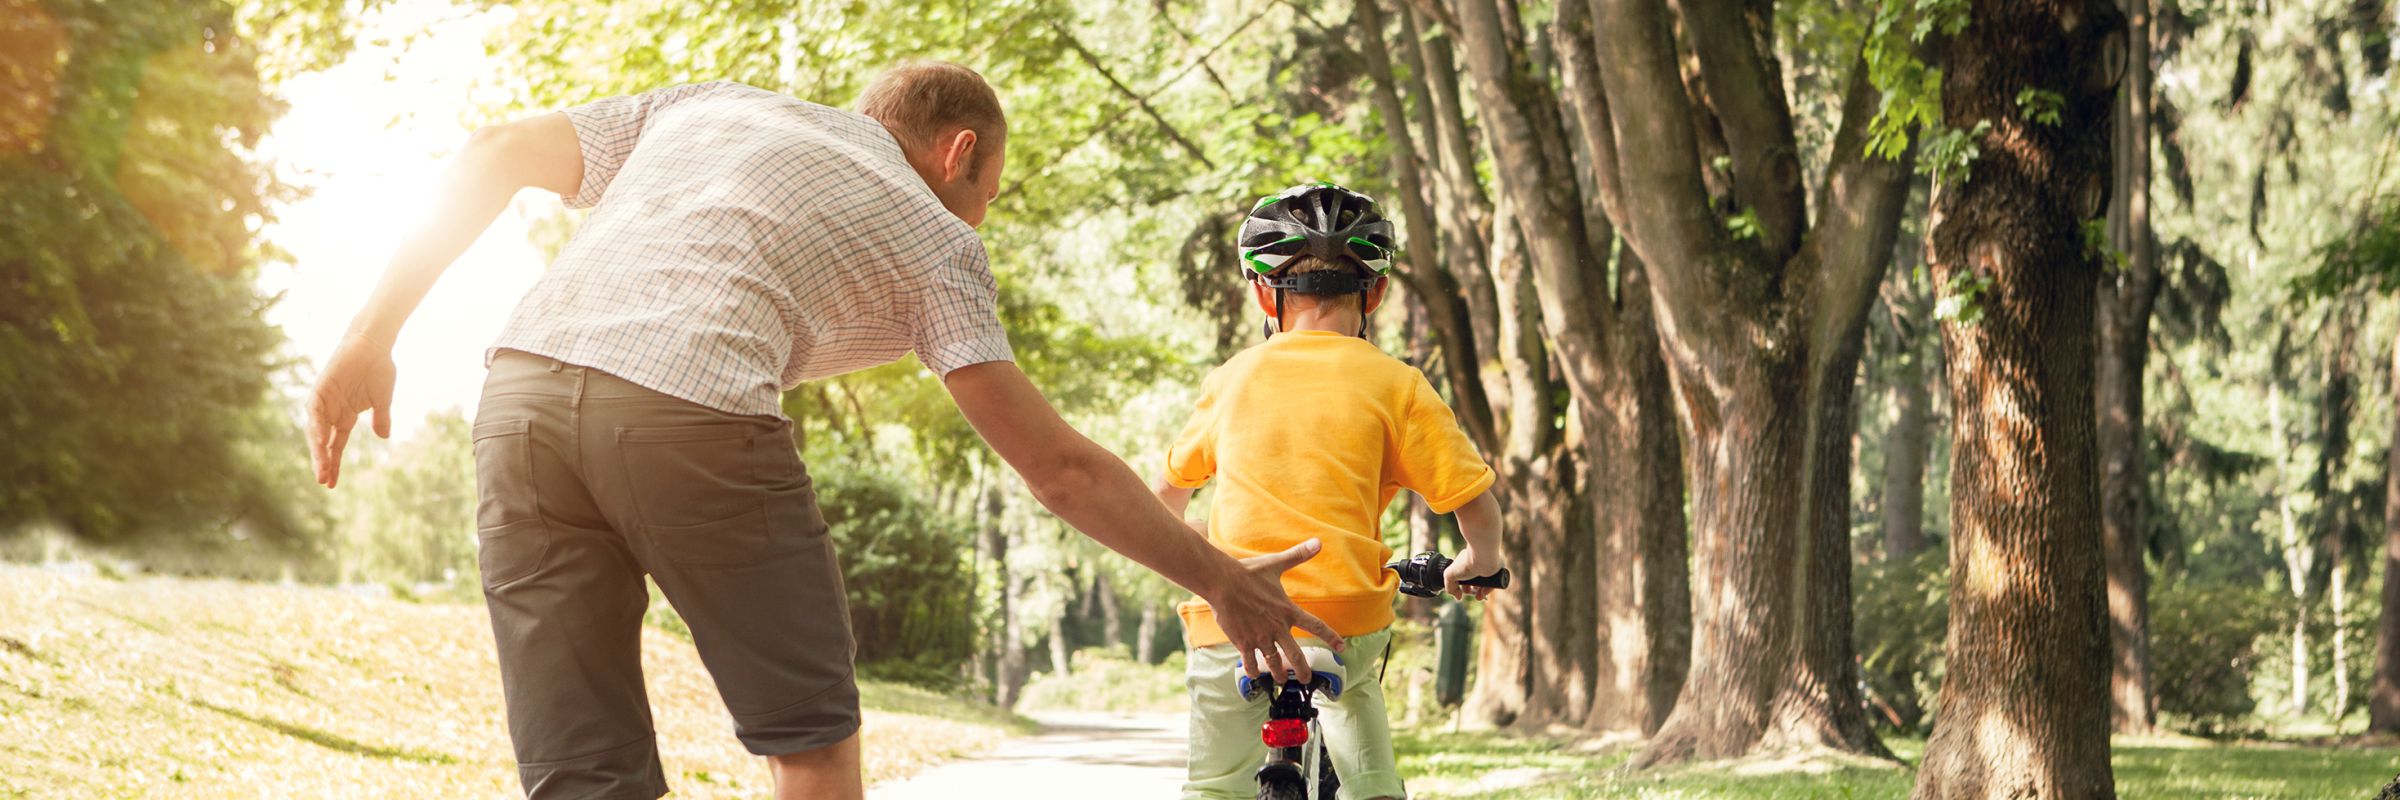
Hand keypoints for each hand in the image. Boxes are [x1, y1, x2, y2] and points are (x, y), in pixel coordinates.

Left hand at [308, 334, 395, 487]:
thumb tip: (383, 437)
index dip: (334, 464)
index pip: (336, 445)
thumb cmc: (379, 368)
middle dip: (323, 462)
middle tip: (324, 482)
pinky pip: (315, 411)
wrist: (374, 344)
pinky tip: (319, 442)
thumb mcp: (382, 400)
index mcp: (345, 416)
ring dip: (318, 449)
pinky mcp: (321, 389)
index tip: (331, 484)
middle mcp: (331, 411)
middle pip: (323, 442)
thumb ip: (381, 418)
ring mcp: (324, 400)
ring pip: (316, 430)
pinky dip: (316, 426)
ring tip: (321, 469)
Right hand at [1208, 538, 1344, 685]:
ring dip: (1278, 673)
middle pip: (1295, 655)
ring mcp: (1260, 637)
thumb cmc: (1248, 572)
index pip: (1316, 626)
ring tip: (1280, 679)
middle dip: (1302, 670)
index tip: (1342, 647)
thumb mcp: (1276, 563)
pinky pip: (1250, 662)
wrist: (1222, 582)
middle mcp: (1277, 627)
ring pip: (1274, 662)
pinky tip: (1253, 675)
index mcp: (1287, 611)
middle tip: (1305, 679)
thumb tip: (1318, 542)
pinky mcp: (1243, 642)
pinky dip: (1252, 670)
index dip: (1331, 637)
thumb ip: (1298, 555)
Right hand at [1443, 544, 1505, 600]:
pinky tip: (1484, 593)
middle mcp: (1477, 563)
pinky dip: (1489, 589)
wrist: (1482, 559)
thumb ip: (1449, 587)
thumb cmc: (1466, 564)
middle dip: (1472, 590)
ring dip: (1481, 592)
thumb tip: (1457, 597)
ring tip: (1479, 597)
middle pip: (1475, 580)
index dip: (1462, 586)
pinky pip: (1494, 582)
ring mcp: (1487, 567)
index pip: (1464, 575)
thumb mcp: (1450, 575)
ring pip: (1485, 583)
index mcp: (1466, 561)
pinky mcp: (1497, 571)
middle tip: (1470, 593)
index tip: (1461, 592)